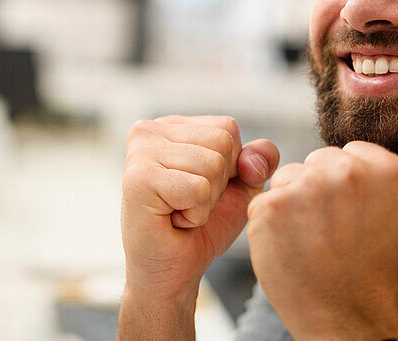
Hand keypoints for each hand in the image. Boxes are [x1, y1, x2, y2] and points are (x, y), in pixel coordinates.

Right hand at [120, 116, 278, 301]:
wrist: (173, 271)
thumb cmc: (201, 227)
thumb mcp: (240, 187)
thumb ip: (258, 160)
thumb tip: (256, 154)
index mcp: (170, 126)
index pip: (227, 128)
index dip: (231, 167)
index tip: (201, 188)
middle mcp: (149, 131)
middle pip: (222, 143)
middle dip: (219, 183)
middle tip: (189, 203)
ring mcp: (140, 152)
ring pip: (212, 164)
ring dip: (207, 201)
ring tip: (180, 211)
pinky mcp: (139, 178)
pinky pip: (199, 189)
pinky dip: (196, 214)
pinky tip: (172, 220)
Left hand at [246, 141, 397, 340]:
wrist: (350, 317)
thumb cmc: (371, 271)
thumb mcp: (397, 214)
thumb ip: (375, 176)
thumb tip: (350, 156)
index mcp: (387, 170)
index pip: (349, 153)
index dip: (344, 185)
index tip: (349, 212)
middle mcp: (349, 171)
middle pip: (316, 162)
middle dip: (317, 189)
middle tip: (329, 230)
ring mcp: (308, 186)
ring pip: (288, 178)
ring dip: (291, 203)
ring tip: (311, 240)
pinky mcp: (272, 205)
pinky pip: (265, 202)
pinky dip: (271, 224)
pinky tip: (290, 247)